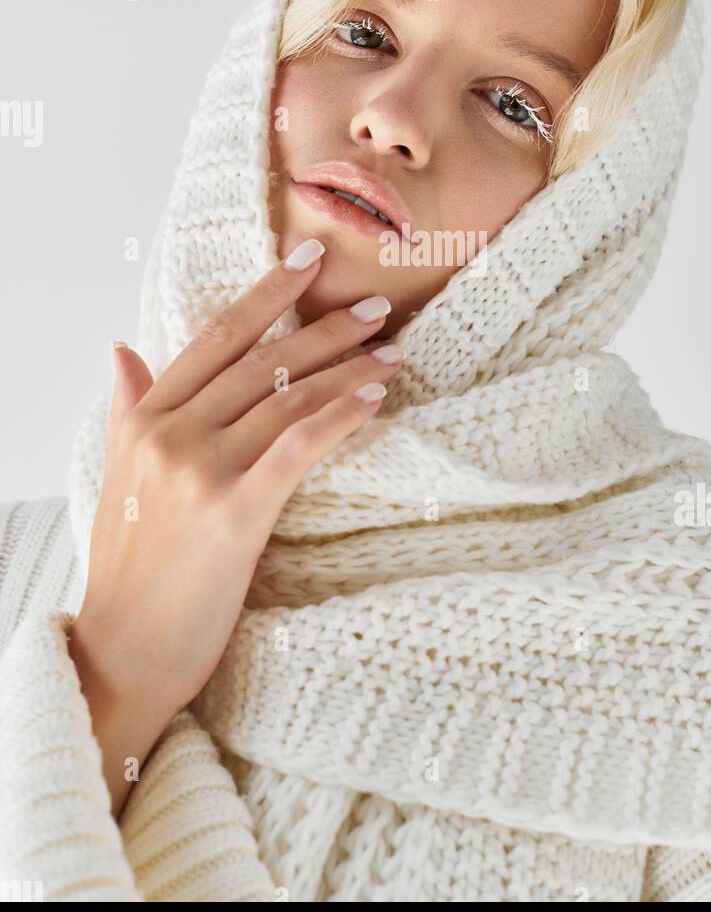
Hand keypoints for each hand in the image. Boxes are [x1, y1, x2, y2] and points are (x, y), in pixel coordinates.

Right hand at [68, 241, 402, 731]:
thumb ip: (129, 408)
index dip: (266, 293)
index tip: (308, 260)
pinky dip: (341, 414)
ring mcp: (201, 470)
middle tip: (376, 305)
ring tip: (392, 351)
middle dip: (325, 326)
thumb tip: (123, 350)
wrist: (123, 651)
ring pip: (287, 396)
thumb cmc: (130, 567)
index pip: (215, 337)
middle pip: (261, 360)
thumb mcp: (118, 475)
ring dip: (348, 368)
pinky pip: (299, 445)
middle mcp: (170, 433)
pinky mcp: (234, 512)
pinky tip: (376, 397)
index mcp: (145, 418)